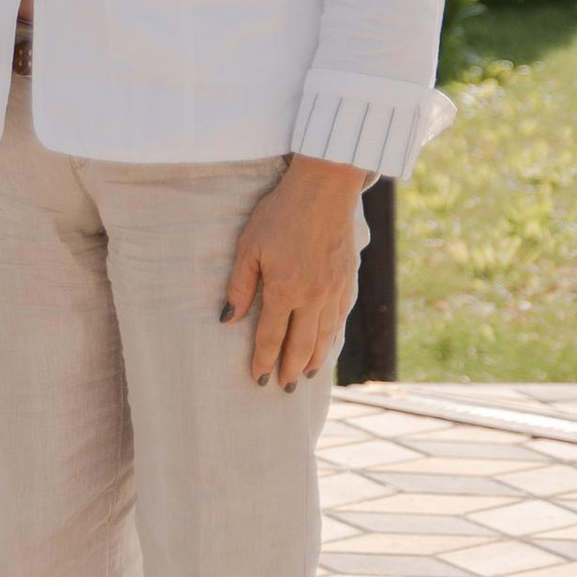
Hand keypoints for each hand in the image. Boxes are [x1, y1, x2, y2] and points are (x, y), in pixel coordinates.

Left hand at [225, 155, 366, 390]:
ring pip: (324, 337)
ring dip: (314, 359)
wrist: (325, 189)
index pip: (271, 337)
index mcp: (285, 290)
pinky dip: (332, 338)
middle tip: (284, 388)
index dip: (263, 360)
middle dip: (291, 370)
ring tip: (306, 375)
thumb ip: (240, 286)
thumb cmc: (281, 213)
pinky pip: (340, 319)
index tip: (258, 378)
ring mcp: (335, 291)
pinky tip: (327, 345)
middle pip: (301, 345)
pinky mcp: (348, 281)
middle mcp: (313, 297)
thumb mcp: (249, 245)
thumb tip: (227, 320)